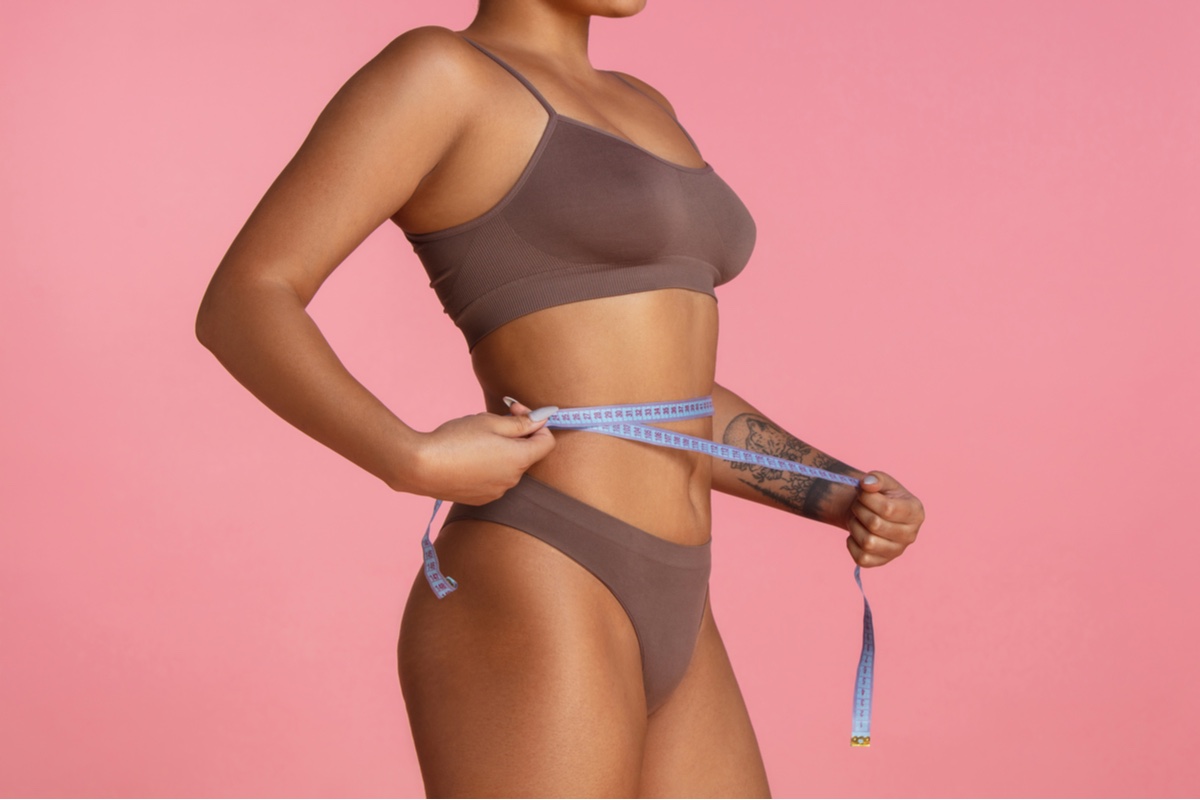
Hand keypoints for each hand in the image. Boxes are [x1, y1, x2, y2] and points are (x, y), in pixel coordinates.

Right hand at [408, 398, 556, 504]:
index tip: (515, 410)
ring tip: (474, 439)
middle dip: (516, 434)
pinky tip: (466, 456)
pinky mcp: (480, 498)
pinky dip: (487, 465)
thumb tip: (545, 417)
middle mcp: (513, 480)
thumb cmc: (455, 440)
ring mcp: (497, 492)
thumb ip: (521, 422)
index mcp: (520, 459)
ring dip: (501, 450)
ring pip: (509, 465)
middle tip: (492, 419)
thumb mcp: (490, 422)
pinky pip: (494, 478)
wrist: (420, 467)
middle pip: (527, 453)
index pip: (547, 442)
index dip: (536, 421)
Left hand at [843, 471, 923, 567]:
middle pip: (875, 525)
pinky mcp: (881, 562)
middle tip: (857, 504)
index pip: (887, 509)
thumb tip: (867, 484)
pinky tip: (856, 532)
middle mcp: (911, 535)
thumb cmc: (881, 496)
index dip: (867, 498)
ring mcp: (897, 551)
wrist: (873, 512)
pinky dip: (851, 543)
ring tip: (857, 517)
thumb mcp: (883, 482)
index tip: (861, 491)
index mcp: (915, 513)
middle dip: (859, 510)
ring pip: (867, 543)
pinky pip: (861, 558)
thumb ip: (876, 478)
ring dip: (854, 526)